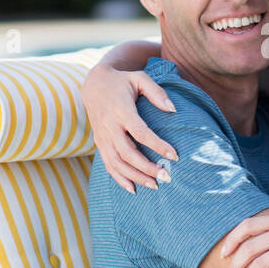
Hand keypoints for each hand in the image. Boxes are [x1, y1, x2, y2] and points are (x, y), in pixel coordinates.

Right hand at [82, 64, 177, 194]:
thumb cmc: (122, 81)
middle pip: (127, 153)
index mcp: (121, 110)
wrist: (93, 83)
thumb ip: (157, 93)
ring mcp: (102, 136)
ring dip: (135, 177)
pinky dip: (119, 179)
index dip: (157, 145)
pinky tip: (133, 189)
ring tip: (155, 186)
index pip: (140, 132)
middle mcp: (109, 126)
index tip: (175, 156)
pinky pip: (107, 164)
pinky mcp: (99, 142)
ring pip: (116, 163)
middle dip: (147, 168)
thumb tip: (173, 110)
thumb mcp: (140, 78)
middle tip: (166, 177)